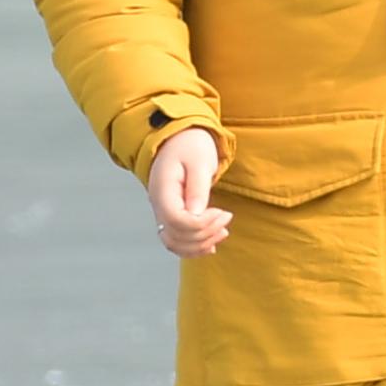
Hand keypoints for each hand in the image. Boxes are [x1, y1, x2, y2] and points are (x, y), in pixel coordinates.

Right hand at [146, 127, 230, 257]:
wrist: (180, 138)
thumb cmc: (190, 145)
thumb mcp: (199, 161)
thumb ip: (197, 188)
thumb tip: (197, 215)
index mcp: (163, 189)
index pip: (176, 220)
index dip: (201, 224)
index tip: (222, 212)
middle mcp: (158, 205)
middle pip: (176, 236)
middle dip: (205, 233)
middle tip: (226, 217)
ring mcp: (163, 212)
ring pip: (175, 243)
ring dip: (200, 244)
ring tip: (223, 231)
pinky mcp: (171, 216)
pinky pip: (177, 240)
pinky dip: (194, 246)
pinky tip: (212, 243)